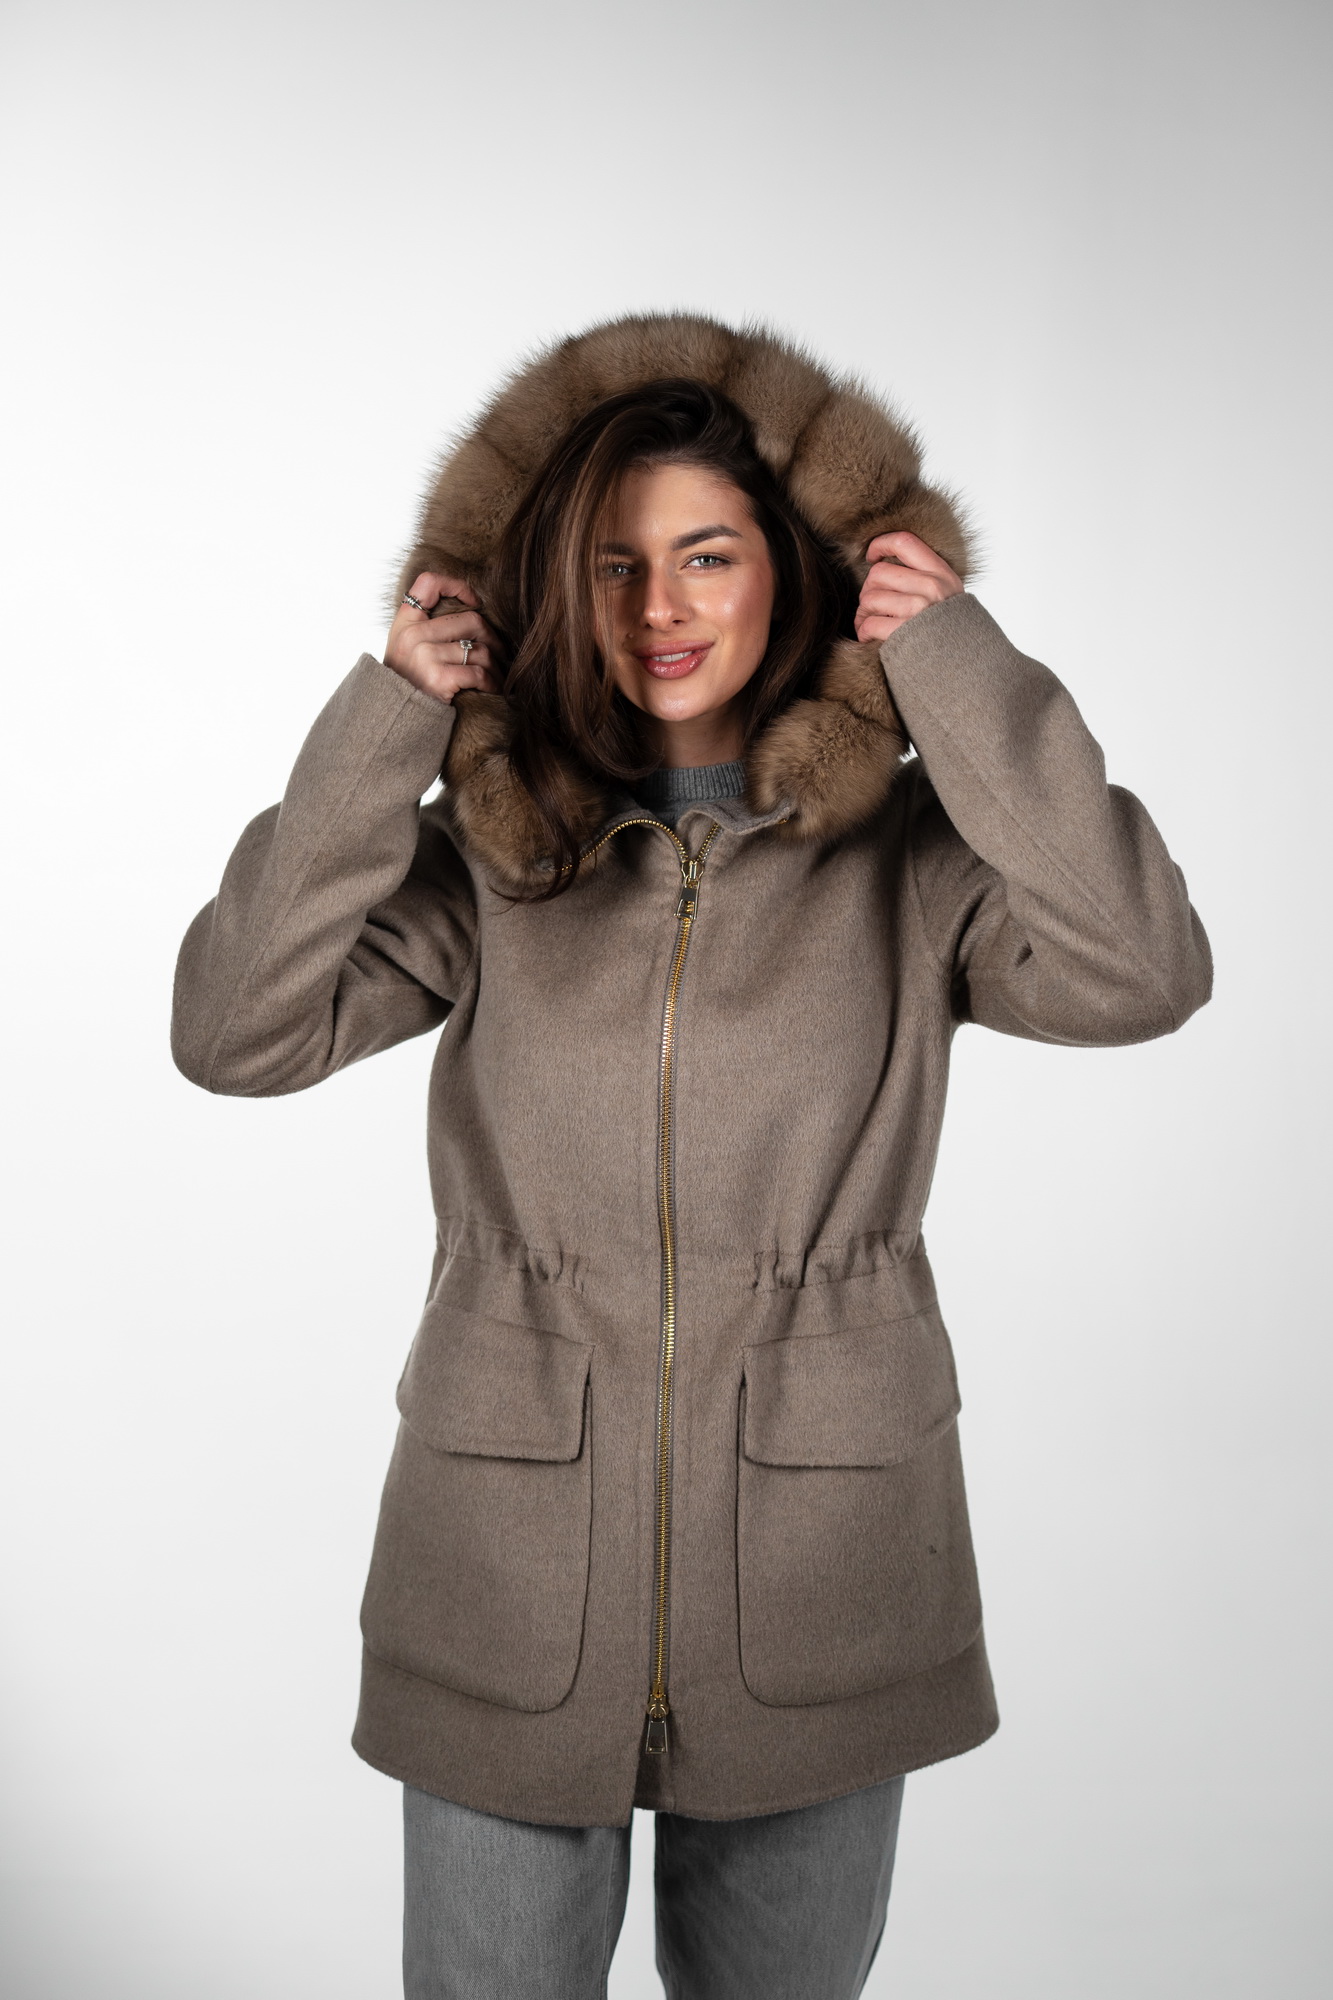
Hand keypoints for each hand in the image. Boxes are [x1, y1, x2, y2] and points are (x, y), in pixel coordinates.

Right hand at [384, 572, 501, 703]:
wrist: (396, 718)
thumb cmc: (410, 682)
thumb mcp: (407, 646)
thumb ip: (429, 626)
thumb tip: (472, 608)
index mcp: (405, 622)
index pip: (428, 583)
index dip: (457, 585)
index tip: (475, 601)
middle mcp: (413, 636)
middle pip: (471, 620)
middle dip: (493, 639)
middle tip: (500, 654)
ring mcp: (425, 656)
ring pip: (480, 650)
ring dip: (496, 666)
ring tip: (497, 676)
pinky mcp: (439, 678)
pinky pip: (479, 672)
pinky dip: (492, 682)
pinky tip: (492, 689)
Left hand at [854, 532, 963, 643]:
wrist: (965, 666)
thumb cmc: (949, 631)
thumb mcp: (948, 594)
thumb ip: (926, 575)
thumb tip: (885, 561)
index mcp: (942, 573)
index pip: (904, 542)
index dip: (881, 544)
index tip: (871, 556)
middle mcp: (932, 587)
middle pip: (878, 573)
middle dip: (868, 590)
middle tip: (872, 606)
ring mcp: (919, 610)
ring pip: (870, 598)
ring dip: (863, 613)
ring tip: (869, 623)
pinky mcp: (904, 633)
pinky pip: (869, 624)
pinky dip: (863, 632)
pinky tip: (869, 637)